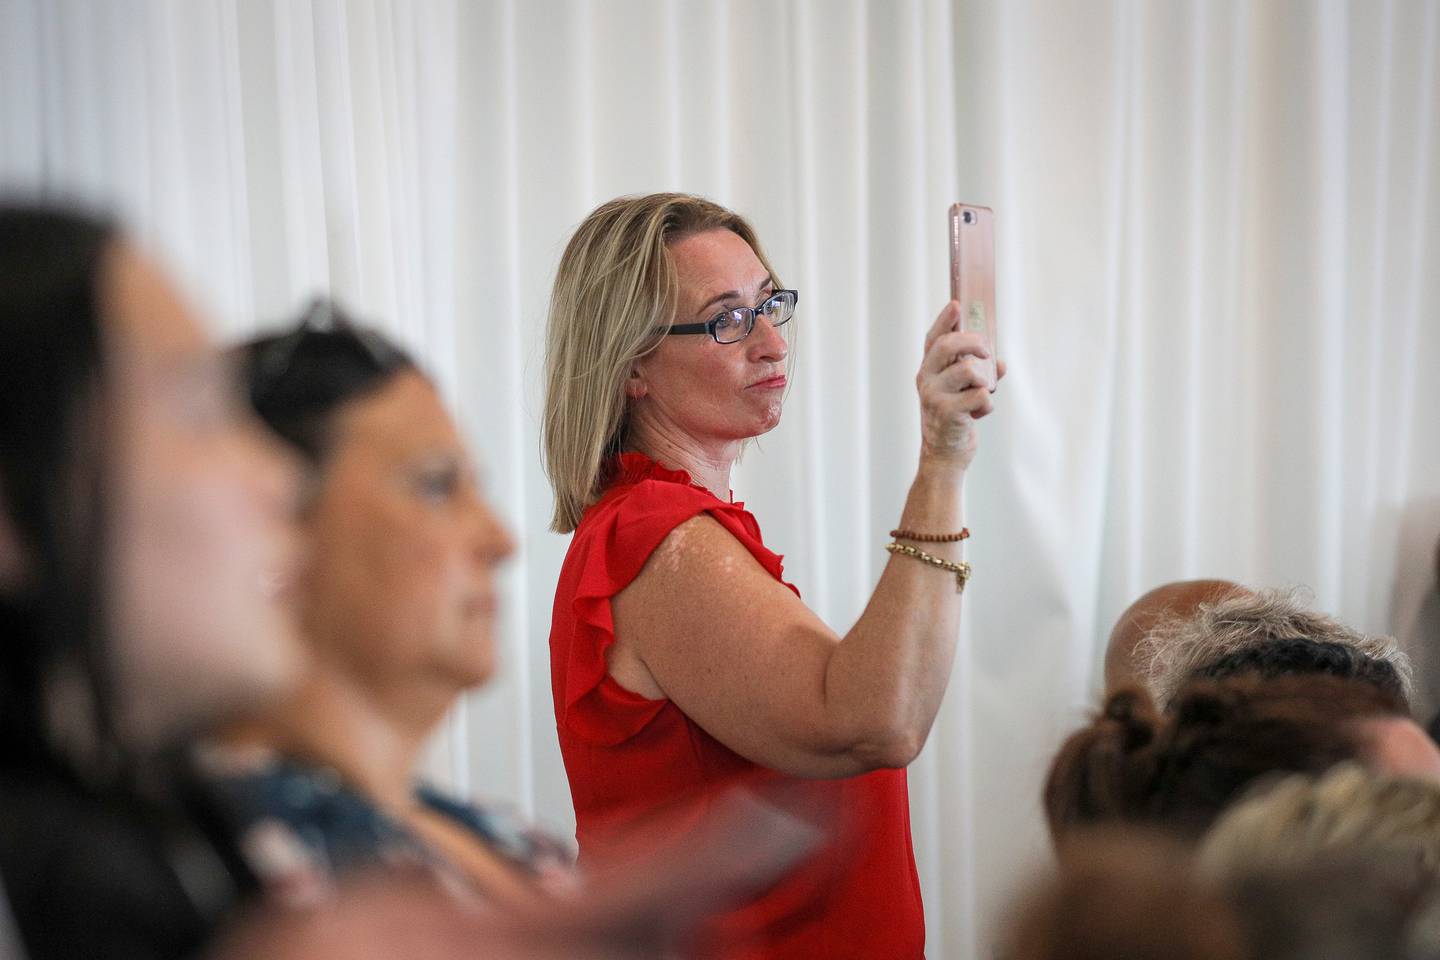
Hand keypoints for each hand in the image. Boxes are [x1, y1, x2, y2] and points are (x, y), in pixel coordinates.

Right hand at [916, 300, 1002, 468]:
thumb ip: (977, 374)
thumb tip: (999, 363)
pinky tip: (979, 414)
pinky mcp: (947, 412)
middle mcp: (927, 380)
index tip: (957, 304)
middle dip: (974, 342)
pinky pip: (980, 396)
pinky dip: (987, 404)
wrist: (944, 456)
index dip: (945, 320)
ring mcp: (934, 396)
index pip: (933, 339)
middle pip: (948, 346)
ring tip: (983, 392)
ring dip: (984, 380)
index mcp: (928, 371)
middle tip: (987, 351)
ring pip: (969, 370)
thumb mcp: (960, 392)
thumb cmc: (954, 420)